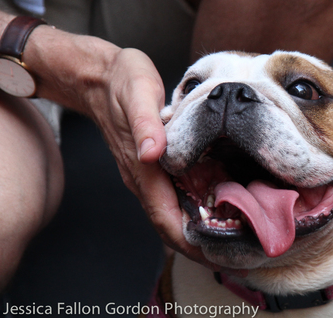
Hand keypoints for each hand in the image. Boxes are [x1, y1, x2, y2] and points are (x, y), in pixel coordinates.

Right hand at [83, 48, 228, 268]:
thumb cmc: (122, 81)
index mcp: (141, 167)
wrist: (99, 75)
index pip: (164, 216)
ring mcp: (144, 172)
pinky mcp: (150, 164)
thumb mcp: (138, 93)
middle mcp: (142, 177)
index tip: (215, 256)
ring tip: (228, 239)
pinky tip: (212, 207)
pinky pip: (171, 195)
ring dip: (196, 230)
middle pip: (168, 223)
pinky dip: (191, 208)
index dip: (188, 241)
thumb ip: (145, 124)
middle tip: (233, 255)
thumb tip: (151, 154)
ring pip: (171, 211)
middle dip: (197, 245)